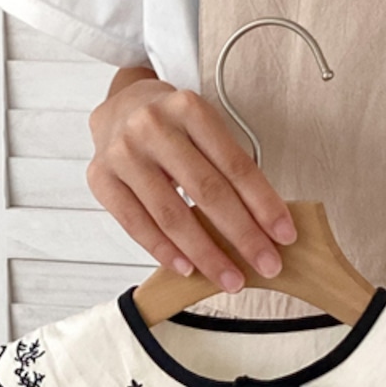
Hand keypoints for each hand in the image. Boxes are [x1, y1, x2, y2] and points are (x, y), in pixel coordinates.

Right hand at [86, 67, 296, 291]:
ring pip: (172, 214)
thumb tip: (260, 225)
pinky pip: (137, 224)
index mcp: (189, 108)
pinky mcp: (102, 179)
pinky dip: (165, 251)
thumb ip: (224, 167)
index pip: (235, 165)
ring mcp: (124, 154)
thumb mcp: (202, 129)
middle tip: (266, 265)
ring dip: (205, 253)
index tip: (284, 235)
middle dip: (241, 234)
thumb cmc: (170, 127)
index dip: (263, 203)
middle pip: (206, 191)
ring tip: (229, 278)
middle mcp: (153, 127)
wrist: (119, 109)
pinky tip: (187, 268)